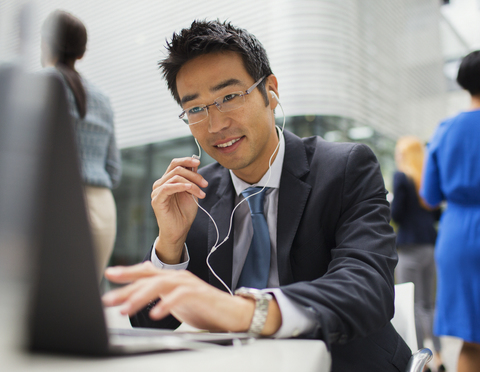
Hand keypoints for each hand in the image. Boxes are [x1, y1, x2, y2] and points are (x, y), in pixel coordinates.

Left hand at [102, 262, 254, 332]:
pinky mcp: (198, 293)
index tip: (109, 274)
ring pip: (160, 285)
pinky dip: (166, 304)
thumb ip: (159, 291)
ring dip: (141, 297)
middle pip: (148, 278)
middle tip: (108, 299)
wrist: (231, 313)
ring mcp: (188, 284)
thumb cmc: (203, 306)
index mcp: (171, 277)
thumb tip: (140, 286)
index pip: (145, 272)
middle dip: (126, 288)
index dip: (127, 272)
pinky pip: (180, 296)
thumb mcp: (175, 299)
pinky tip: (155, 314)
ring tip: (126, 309)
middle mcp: (178, 277)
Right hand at [151, 157, 207, 263]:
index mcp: (168, 180)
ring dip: (192, 183)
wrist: (179, 231)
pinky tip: (190, 188)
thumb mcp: (191, 192)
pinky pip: (168, 187)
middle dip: (194, 175)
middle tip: (205, 184)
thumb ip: (191, 178)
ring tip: (201, 192)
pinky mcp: (156, 199)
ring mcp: (157, 191)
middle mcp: (161, 183)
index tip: (198, 162)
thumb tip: (194, 163)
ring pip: (175, 177)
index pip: (175, 163)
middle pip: (177, 169)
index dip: (186, 160)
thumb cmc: (184, 213)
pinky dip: (181, 186)